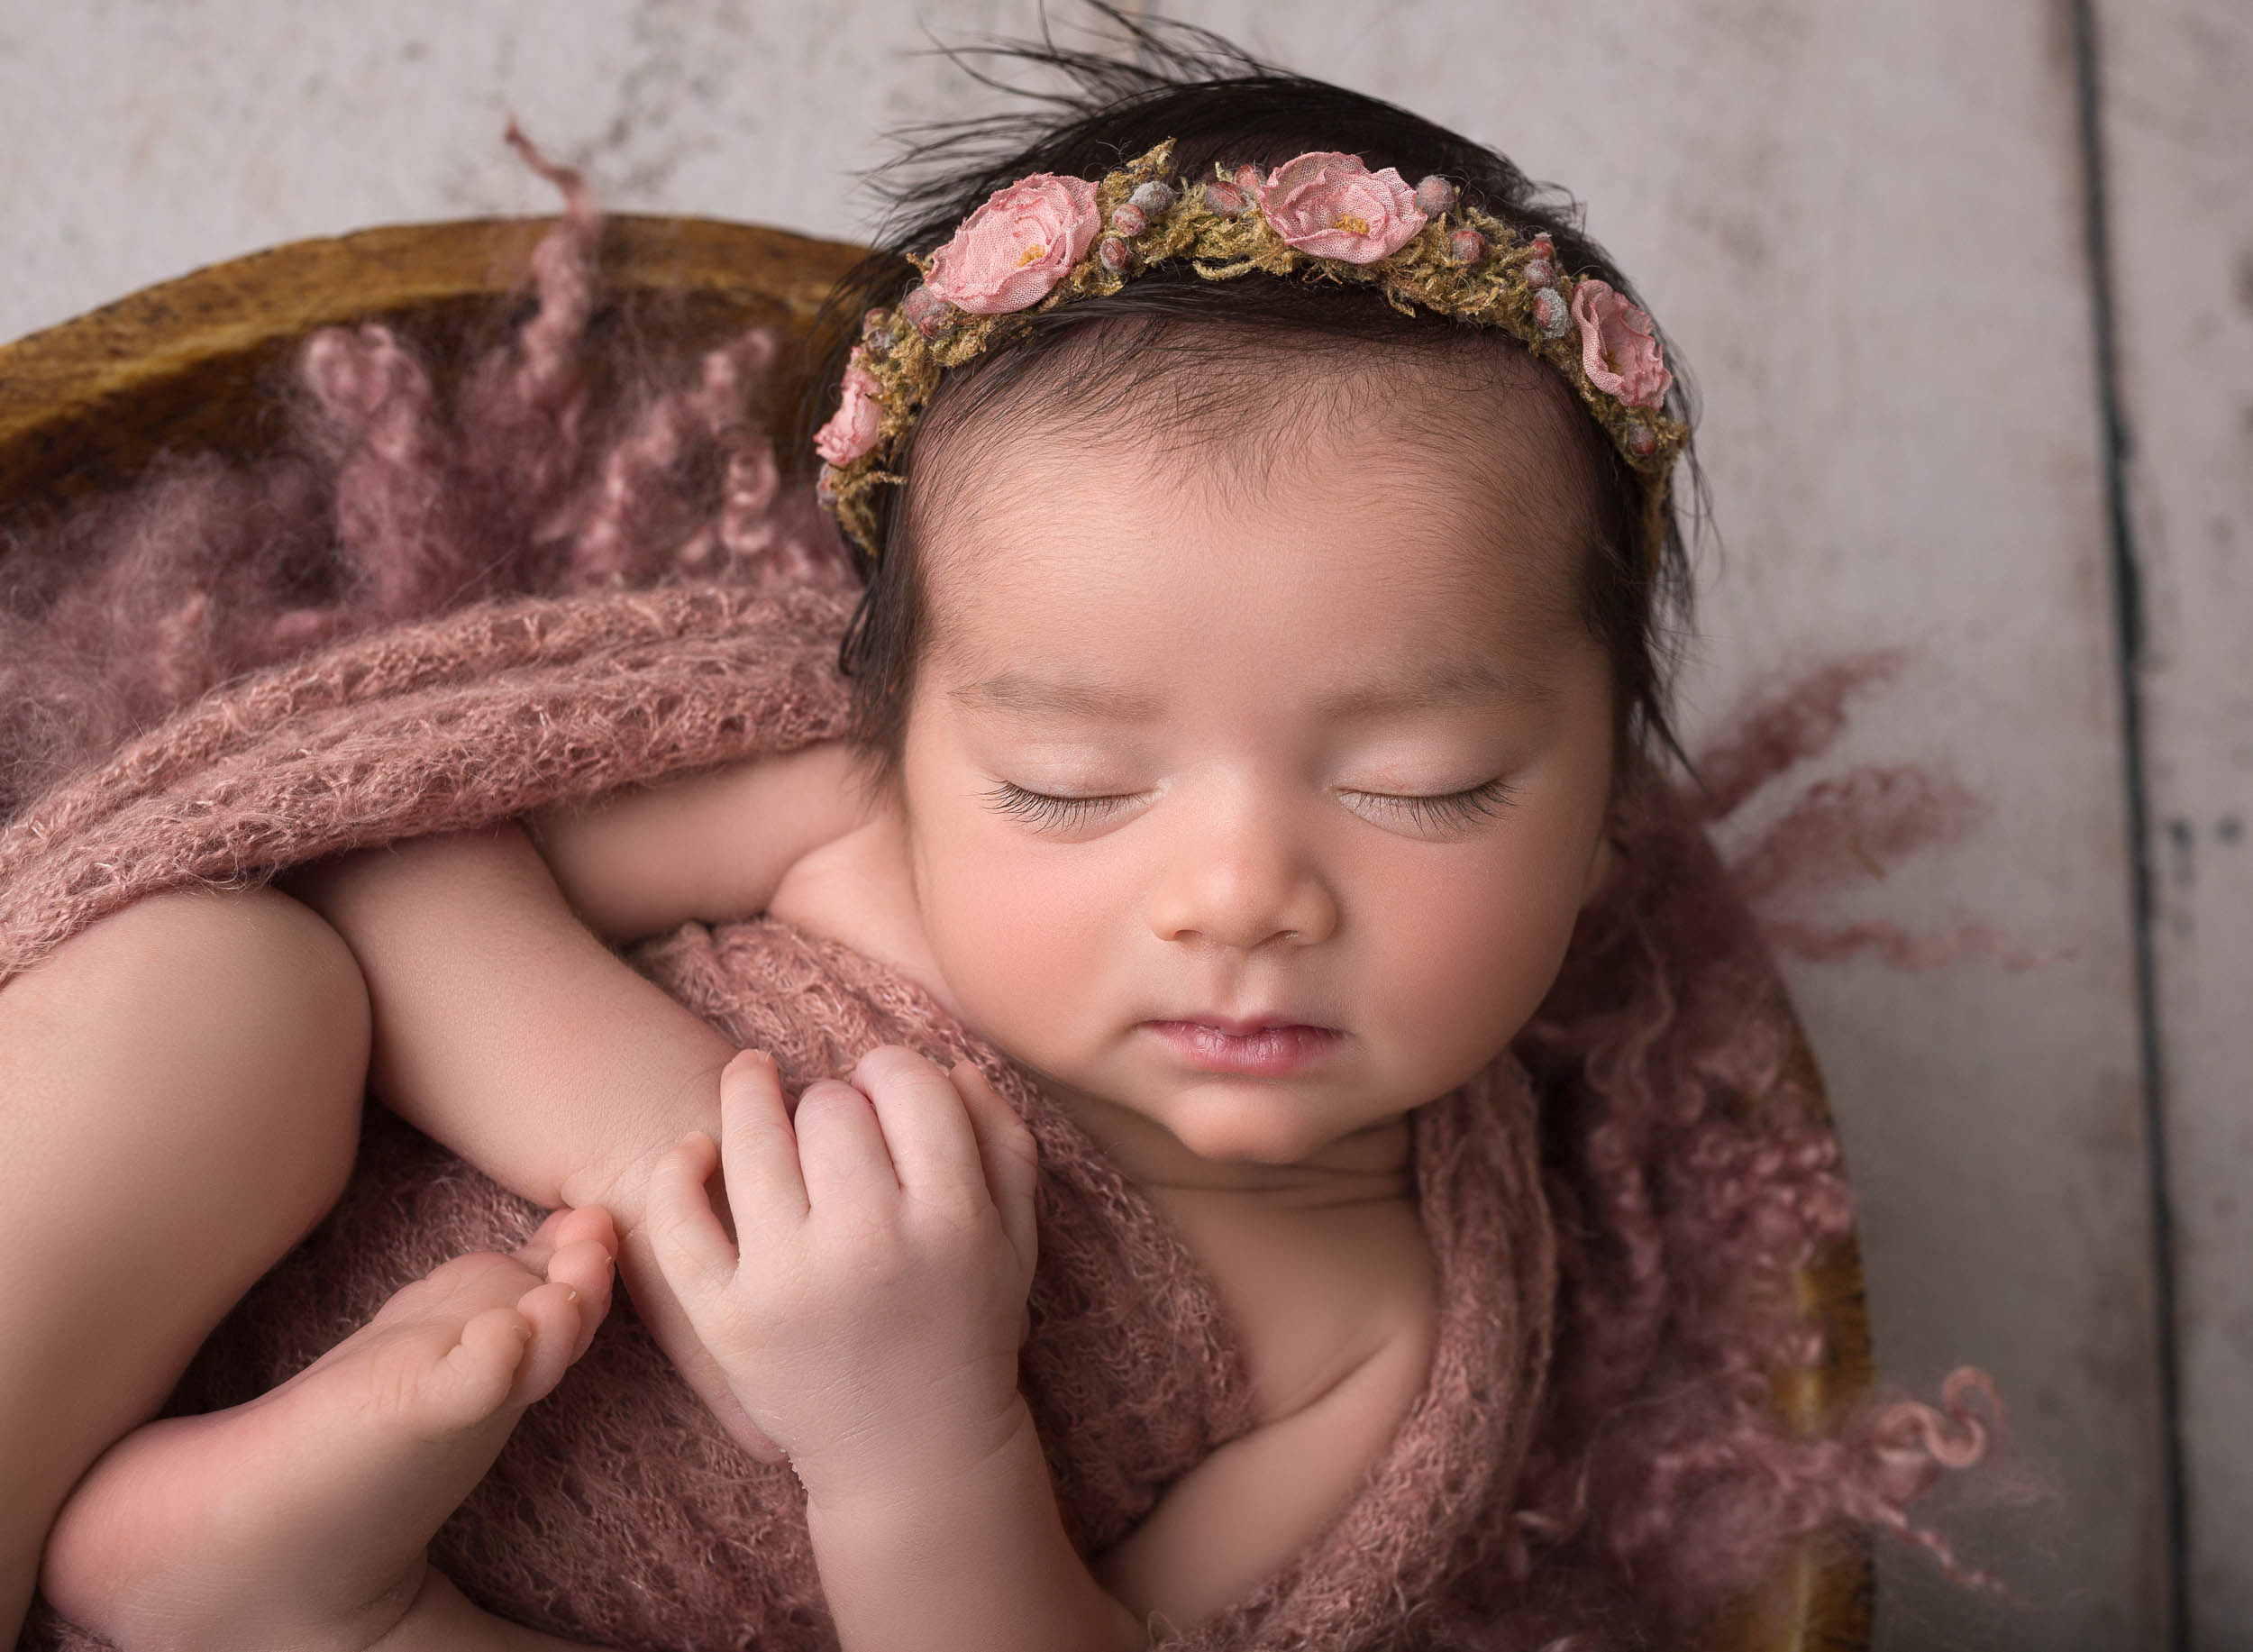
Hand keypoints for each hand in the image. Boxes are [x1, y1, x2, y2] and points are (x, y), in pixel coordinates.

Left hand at [645, 1045, 1039, 1507]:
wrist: (914, 1456)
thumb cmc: (968, 1332)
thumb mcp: (1014, 1242)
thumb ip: (1002, 1147)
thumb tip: (951, 1067)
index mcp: (952, 1219)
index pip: (910, 1086)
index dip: (894, 1070)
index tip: (884, 1087)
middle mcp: (870, 1244)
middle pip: (832, 1107)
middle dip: (836, 1101)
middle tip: (836, 1126)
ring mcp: (790, 1282)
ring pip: (751, 1137)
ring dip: (749, 1093)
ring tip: (751, 1078)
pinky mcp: (727, 1319)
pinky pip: (678, 1219)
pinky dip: (678, 1170)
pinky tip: (698, 1150)